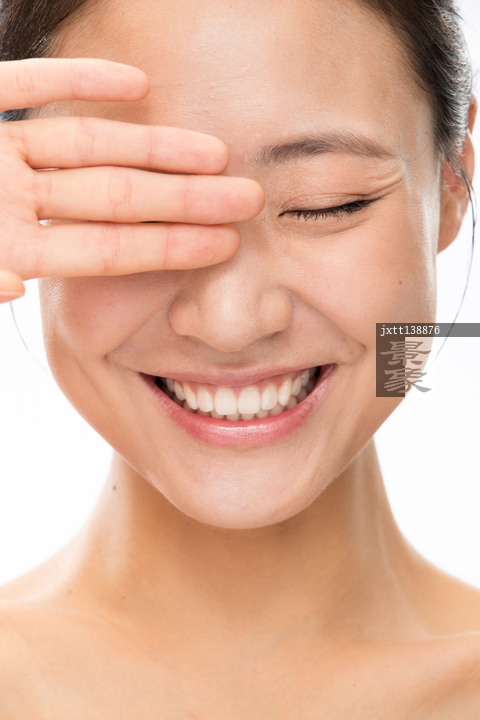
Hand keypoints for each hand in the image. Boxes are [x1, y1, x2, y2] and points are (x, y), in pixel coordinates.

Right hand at [0, 58, 263, 302]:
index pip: (107, 250)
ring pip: (87, 144)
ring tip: (217, 152)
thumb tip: (11, 287)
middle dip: (184, 198)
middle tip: (248, 199)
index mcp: (12, 248)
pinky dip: (81, 78)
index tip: (229, 242)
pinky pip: (30, 83)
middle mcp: (11, 198)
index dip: (170, 246)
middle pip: (113, 197)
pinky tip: (139, 82)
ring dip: (151, 144)